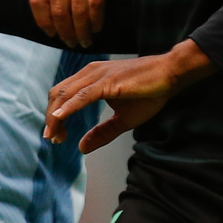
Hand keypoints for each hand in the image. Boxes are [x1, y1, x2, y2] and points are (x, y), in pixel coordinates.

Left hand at [31, 0, 123, 47]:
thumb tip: (52, 18)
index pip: (37, 1)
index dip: (43, 22)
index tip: (52, 34)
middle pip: (59, 10)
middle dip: (65, 32)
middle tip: (72, 44)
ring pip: (77, 9)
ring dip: (82, 30)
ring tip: (85, 41)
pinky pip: (95, 3)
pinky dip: (96, 20)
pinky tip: (97, 28)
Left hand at [46, 38, 214, 152]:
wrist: (170, 73)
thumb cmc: (149, 92)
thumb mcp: (123, 119)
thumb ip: (102, 132)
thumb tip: (82, 148)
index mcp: (91, 78)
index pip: (62, 96)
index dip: (54, 117)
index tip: (57, 136)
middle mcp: (90, 73)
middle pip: (57, 95)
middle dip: (51, 118)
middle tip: (53, 139)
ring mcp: (98, 76)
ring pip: (65, 95)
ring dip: (56, 116)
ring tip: (55, 135)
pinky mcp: (108, 81)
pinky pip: (83, 95)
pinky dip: (69, 107)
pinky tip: (60, 118)